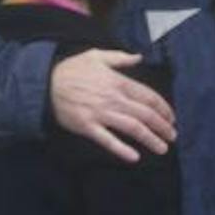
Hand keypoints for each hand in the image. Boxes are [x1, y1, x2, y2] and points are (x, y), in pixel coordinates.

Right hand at [50, 48, 173, 160]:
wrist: (42, 83)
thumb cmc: (70, 70)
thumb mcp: (95, 56)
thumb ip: (119, 57)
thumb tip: (139, 57)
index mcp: (118, 82)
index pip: (149, 97)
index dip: (164, 109)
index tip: (171, 118)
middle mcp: (113, 99)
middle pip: (145, 115)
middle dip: (163, 127)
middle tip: (172, 136)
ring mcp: (100, 114)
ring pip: (133, 128)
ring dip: (150, 139)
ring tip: (162, 148)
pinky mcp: (87, 127)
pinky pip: (108, 140)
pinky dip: (122, 149)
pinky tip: (134, 157)